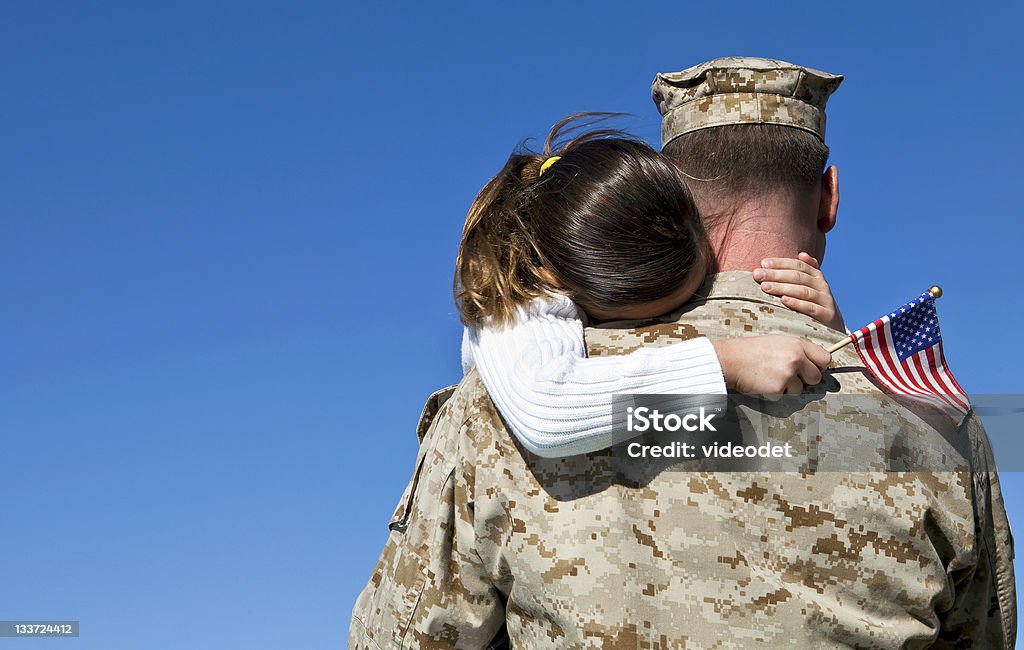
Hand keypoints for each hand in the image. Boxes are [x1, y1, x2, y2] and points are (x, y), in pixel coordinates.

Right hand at [713, 336, 831, 394]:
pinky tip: (764, 383)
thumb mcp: (777, 342)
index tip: (811, 369)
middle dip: (805, 380)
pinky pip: (785, 396)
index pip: (825, 358)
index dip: (819, 366)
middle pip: (816, 377)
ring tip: (772, 378)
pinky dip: (775, 393)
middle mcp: (796, 358)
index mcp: (797, 344)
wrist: (731, 359)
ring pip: (800, 390)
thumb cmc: (751, 350)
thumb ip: (796, 350)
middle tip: (789, 377)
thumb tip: (811, 364)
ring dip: (788, 388)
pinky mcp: (779, 387)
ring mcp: (788, 373)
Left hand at [754, 253, 844, 330]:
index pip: (798, 265)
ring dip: (783, 288)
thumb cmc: (813, 303)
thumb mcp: (809, 286)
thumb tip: (802, 254)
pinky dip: (797, 303)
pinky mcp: (827, 315)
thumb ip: (803, 272)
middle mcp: (822, 285)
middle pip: (798, 277)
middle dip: (776, 275)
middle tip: (757, 275)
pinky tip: (783, 300)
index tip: (763, 263)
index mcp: (816, 276)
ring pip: (803, 291)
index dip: (780, 263)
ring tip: (765, 287)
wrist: (832, 325)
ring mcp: (825, 300)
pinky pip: (811, 308)